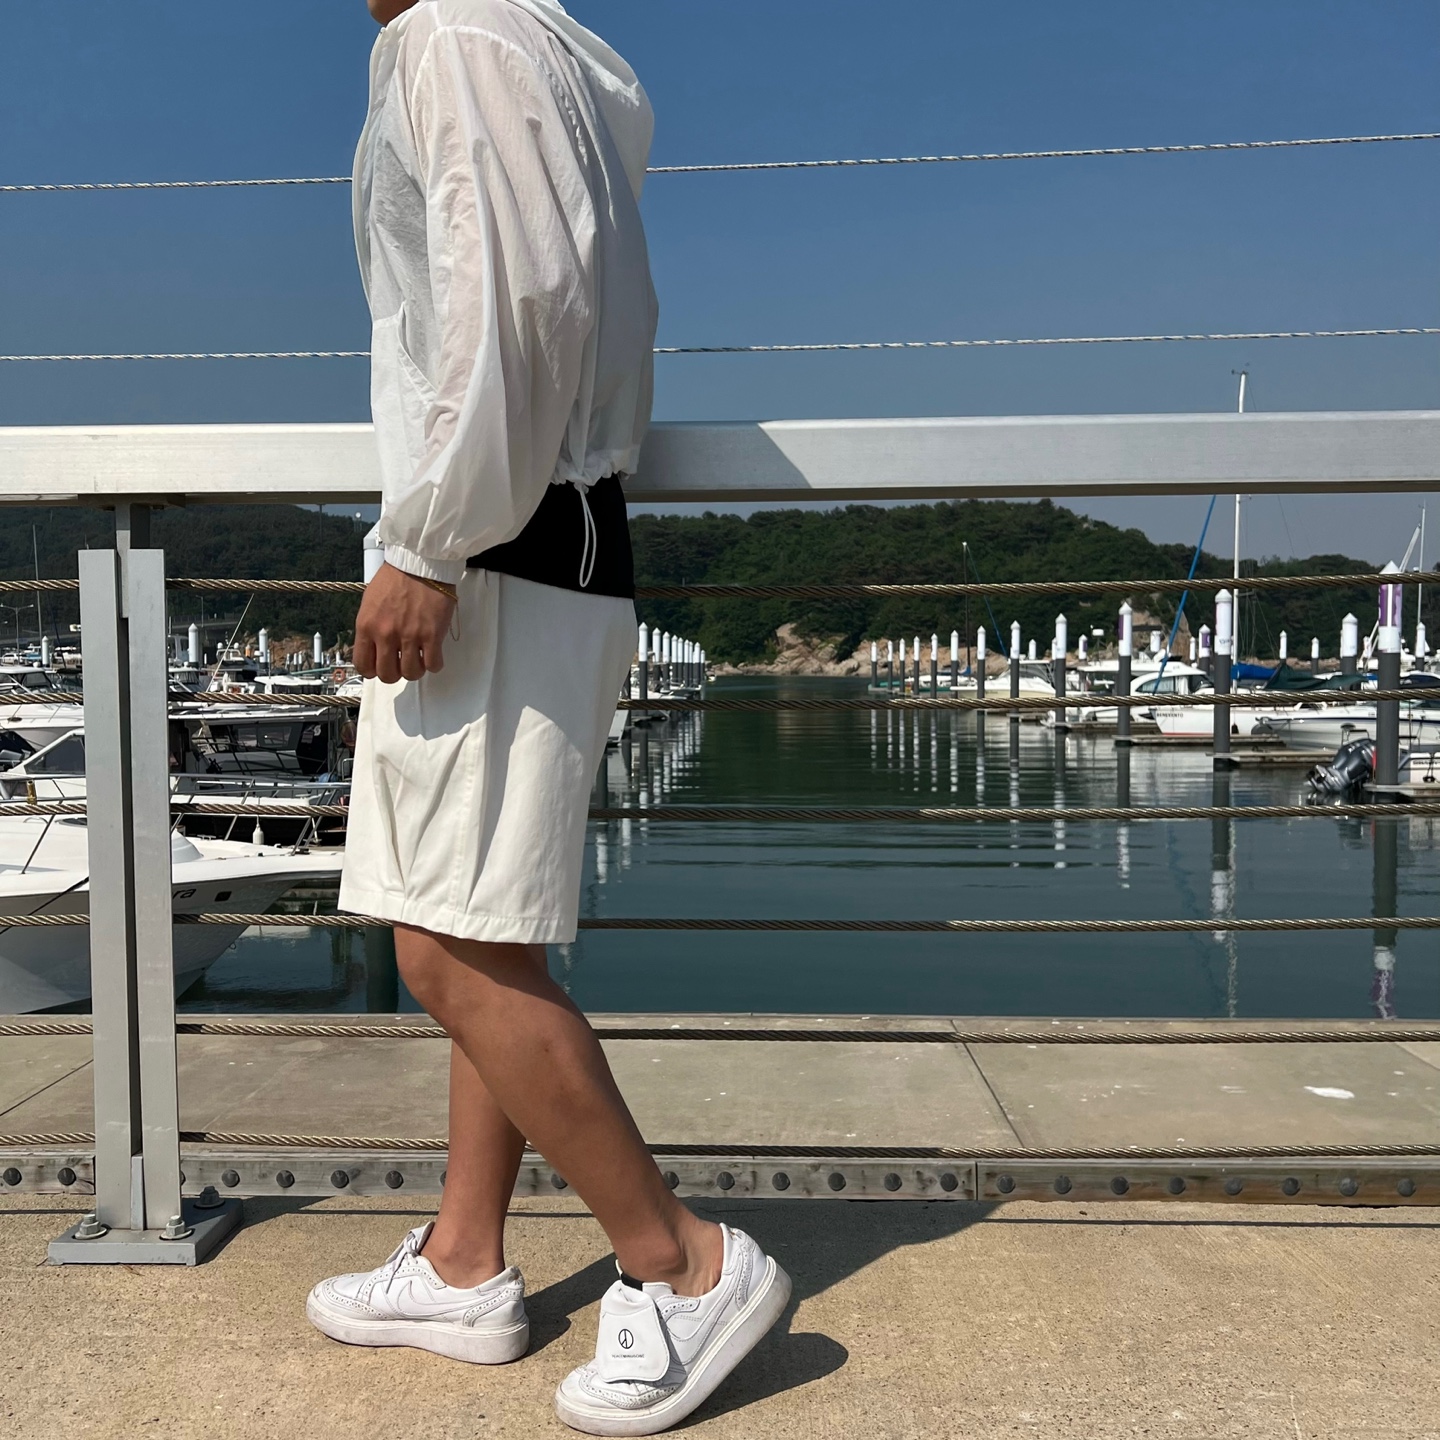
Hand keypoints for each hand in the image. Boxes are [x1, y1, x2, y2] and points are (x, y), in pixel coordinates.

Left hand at [353, 563, 455, 682]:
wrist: (420, 562)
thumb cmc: (396, 576)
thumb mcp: (370, 601)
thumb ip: (370, 626)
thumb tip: (373, 645)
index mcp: (367, 625)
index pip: (363, 665)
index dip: (372, 671)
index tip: (379, 668)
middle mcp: (385, 634)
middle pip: (387, 674)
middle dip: (395, 673)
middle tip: (401, 664)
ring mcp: (409, 636)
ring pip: (411, 673)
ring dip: (415, 670)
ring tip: (419, 659)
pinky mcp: (432, 635)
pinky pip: (433, 664)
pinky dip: (434, 664)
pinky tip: (433, 655)